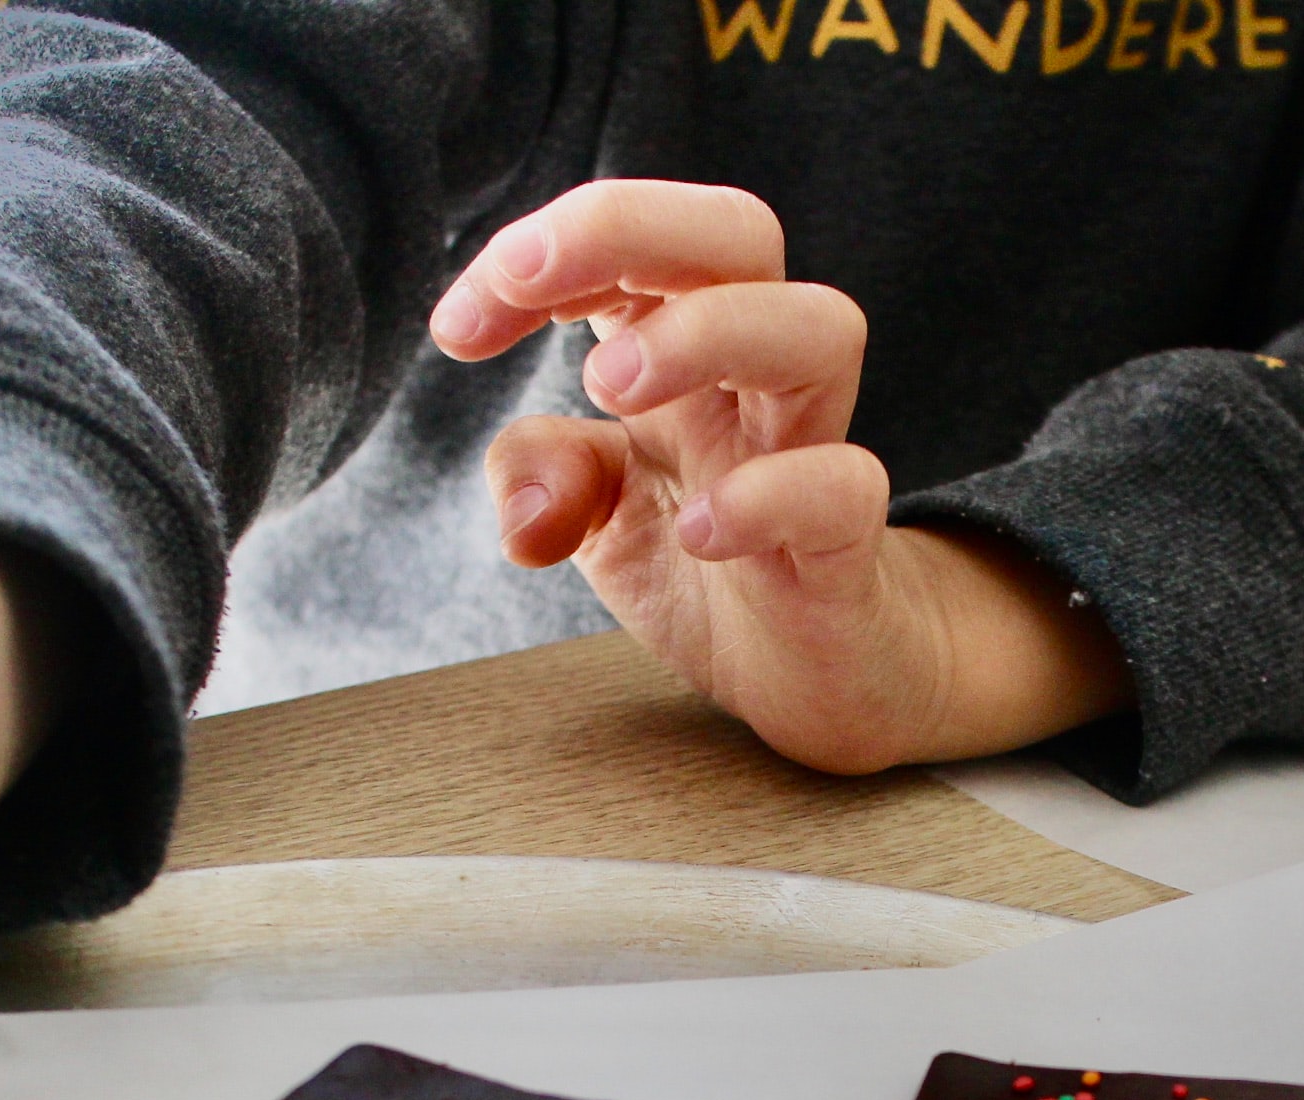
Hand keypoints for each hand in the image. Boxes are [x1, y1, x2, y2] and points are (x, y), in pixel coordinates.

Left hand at [429, 179, 1130, 773]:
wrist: (811, 669)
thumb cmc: (705, 558)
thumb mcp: (593, 508)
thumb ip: (538, 471)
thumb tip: (526, 508)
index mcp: (685, 344)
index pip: (632, 242)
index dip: (539, 250)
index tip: (457, 329)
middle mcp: (754, 379)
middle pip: (740, 231)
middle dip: (625, 226)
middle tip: (527, 283)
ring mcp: (809, 453)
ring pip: (820, 331)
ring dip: (704, 331)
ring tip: (608, 386)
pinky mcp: (845, 548)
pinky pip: (843, 488)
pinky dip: (767, 497)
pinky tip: (696, 532)